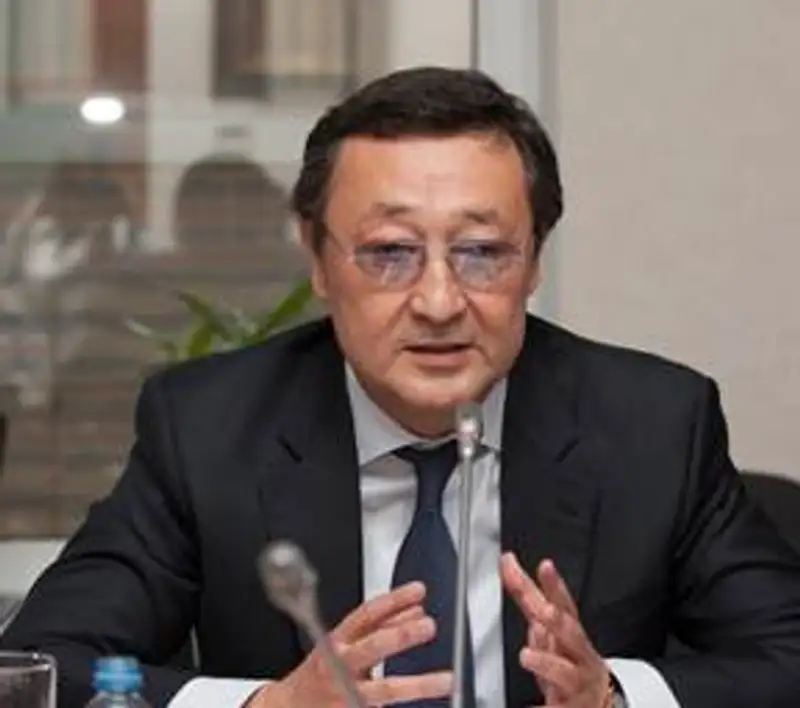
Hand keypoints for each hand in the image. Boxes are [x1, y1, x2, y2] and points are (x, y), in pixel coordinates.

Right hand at [250, 581, 451, 706]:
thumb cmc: (322, 672)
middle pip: (374, 647)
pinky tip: (429, 703)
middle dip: (402, 635)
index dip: (393, 600)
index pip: (366, 614)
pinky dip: (406, 704)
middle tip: (429, 626)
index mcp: (337, 641)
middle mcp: (340, 666)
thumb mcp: (346, 643)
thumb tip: (416, 611)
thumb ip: (380, 627)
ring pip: (386, 689)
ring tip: (447, 680)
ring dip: (418, 685)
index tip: (418, 591)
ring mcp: (345, 695)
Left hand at [501, 552, 610, 706]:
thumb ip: (530, 600)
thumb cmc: (571, 661)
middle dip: (558, 621)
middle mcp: (578, 655)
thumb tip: (512, 572)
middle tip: (543, 610)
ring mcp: (576, 682)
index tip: (546, 565)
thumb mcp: (552, 629)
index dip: (555, 585)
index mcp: (571, 633)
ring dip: (547, 663)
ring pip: (564, 672)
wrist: (598, 702)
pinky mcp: (570, 707)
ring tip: (527, 655)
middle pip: (570, 634)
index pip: (563, 604)